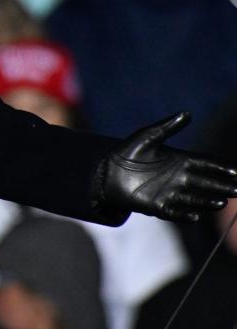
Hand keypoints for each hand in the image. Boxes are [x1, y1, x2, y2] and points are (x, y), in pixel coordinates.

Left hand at [98, 113, 236, 222]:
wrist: (106, 171)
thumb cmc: (128, 152)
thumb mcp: (147, 136)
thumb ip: (167, 127)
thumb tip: (187, 113)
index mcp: (180, 160)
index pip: (205, 163)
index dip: (220, 167)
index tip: (236, 170)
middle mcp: (179, 178)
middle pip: (206, 182)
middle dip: (222, 185)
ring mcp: (170, 193)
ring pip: (194, 198)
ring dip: (207, 200)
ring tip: (221, 202)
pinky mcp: (157, 206)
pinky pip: (174, 211)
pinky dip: (184, 214)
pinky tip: (195, 215)